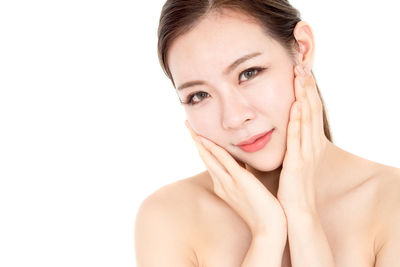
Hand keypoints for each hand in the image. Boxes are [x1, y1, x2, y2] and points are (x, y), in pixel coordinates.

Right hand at [185, 121, 286, 238]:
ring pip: (210, 157)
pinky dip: (213, 148)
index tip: (199, 135)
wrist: (269, 228)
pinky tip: (205, 138)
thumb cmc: (263, 213)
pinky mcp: (239, 179)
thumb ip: (245, 180)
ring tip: (190, 127)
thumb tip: (245, 168)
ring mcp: (229, 182)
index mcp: (224, 187)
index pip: (211, 163)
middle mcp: (222, 183)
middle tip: (187, 125)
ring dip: (199, 140)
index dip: (204, 148)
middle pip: (205, 157)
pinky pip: (223, 160)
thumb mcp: (249, 194)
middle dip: (196, 140)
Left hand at [277, 64, 328, 212]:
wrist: (296, 210)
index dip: (306, 90)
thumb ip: (287, 142)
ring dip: (305, 96)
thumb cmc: (291, 185)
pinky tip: (297, 105)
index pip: (309, 110)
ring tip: (301, 76)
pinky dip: (299, 121)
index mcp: (309, 143)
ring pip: (308, 119)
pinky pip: (299, 138)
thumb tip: (275, 127)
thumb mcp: (292, 158)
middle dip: (307, 87)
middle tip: (302, 64)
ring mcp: (306, 153)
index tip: (300, 71)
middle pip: (312, 109)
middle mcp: (311, 144)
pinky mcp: (298, 162)